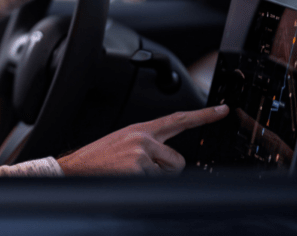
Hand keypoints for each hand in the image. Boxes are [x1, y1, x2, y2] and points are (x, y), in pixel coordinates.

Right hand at [56, 105, 228, 175]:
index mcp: (140, 129)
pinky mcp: (139, 168)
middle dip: (166, 170)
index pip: (178, 119)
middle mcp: (143, 138)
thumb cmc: (98, 160)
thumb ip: (147, 145)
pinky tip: (126, 179)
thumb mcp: (123, 144)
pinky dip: (143, 185)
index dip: (203, 115)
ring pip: (168, 174)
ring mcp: (141, 153)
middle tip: (140, 170)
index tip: (223, 110)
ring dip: (153, 178)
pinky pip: (156, 183)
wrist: (73, 169)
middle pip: (178, 160)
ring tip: (129, 173)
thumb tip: (168, 158)